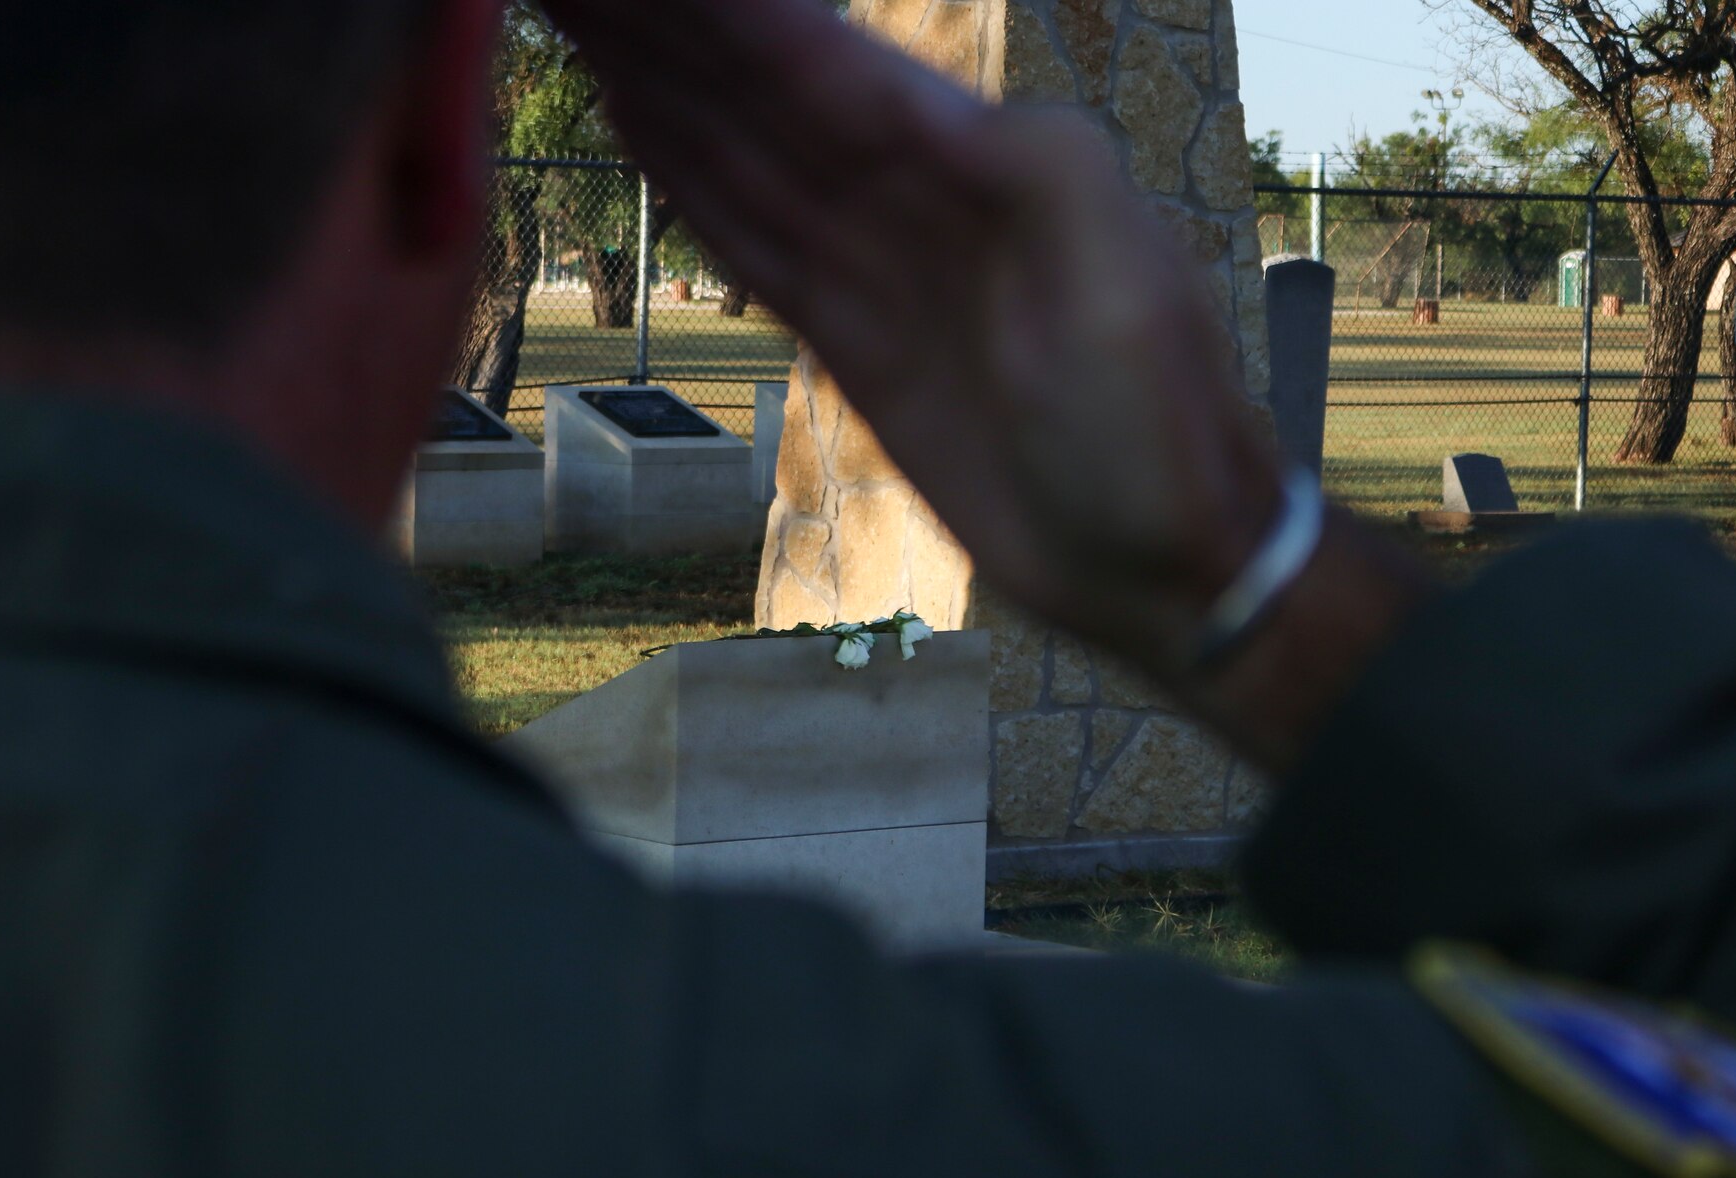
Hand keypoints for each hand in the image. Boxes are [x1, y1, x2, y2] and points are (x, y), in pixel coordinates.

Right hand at [543, 0, 1276, 675]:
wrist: (1161, 564)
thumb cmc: (1157, 430)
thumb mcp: (1117, 288)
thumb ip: (1030, 174)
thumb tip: (903, 98)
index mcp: (980, 163)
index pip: (823, 64)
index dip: (723, 11)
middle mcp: (919, 198)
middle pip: (763, 92)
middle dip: (666, 24)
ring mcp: (883, 269)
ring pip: (744, 156)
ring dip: (658, 82)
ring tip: (575, 15)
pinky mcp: (857, 345)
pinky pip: (759, 246)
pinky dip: (695, 187)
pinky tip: (638, 124)